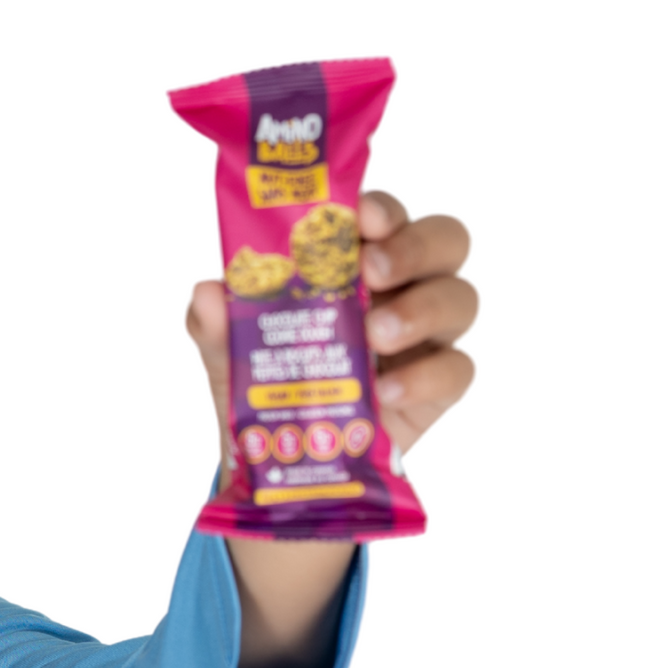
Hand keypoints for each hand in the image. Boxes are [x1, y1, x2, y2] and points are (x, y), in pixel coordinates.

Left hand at [187, 191, 478, 463]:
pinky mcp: (438, 383)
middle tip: (371, 270)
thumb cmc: (271, 384)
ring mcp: (426, 334)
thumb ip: (216, 324)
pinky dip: (423, 377)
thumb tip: (206, 293)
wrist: (284, 458)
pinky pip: (457, 369)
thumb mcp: (232, 356)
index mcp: (355, 262)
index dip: (381, 208)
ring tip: (375, 335)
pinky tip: (384, 392)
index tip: (360, 216)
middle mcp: (402, 287)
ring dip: (420, 309)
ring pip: (461, 298)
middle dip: (412, 247)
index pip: (384, 216)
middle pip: (444, 240)